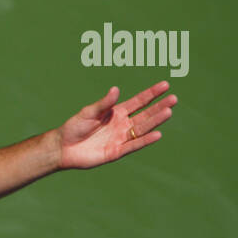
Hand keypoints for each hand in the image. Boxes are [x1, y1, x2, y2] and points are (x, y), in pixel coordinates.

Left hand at [55, 81, 176, 170]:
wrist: (63, 147)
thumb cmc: (74, 127)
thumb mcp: (89, 112)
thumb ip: (103, 103)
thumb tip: (116, 89)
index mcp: (116, 112)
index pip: (139, 101)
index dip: (152, 94)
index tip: (165, 85)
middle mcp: (122, 125)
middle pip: (145, 114)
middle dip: (159, 106)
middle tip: (174, 98)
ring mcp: (121, 138)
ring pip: (142, 128)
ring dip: (155, 121)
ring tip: (169, 111)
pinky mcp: (116, 152)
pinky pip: (133, 145)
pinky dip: (144, 140)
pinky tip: (158, 134)